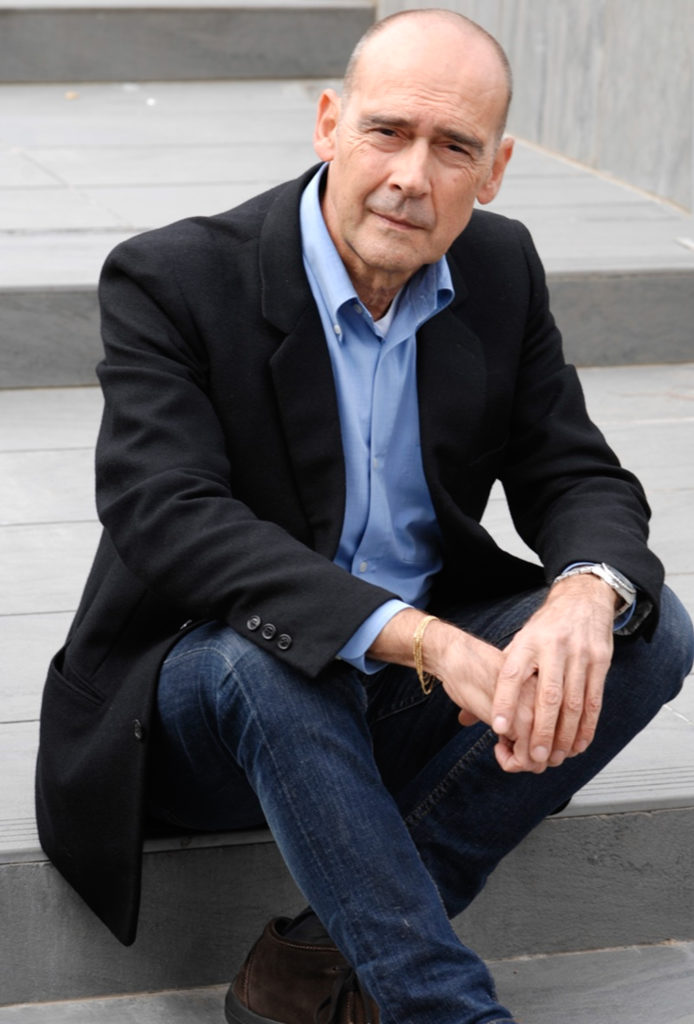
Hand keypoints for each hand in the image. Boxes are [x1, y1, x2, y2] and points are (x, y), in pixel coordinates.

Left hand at [491, 574, 615, 771]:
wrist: (582, 599)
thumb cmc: (546, 627)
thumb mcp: (519, 642)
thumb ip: (499, 678)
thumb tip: (467, 714)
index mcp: (528, 642)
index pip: (512, 674)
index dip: (505, 702)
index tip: (498, 728)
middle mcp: (553, 648)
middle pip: (547, 694)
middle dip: (541, 729)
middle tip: (534, 755)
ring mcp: (579, 654)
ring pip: (573, 702)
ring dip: (565, 734)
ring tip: (556, 756)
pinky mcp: (600, 661)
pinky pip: (594, 700)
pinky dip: (587, 726)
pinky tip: (578, 743)